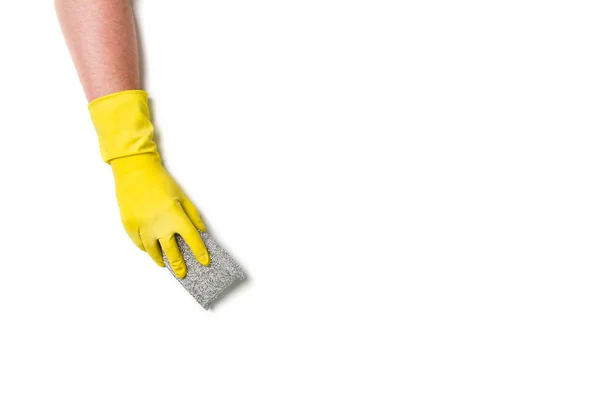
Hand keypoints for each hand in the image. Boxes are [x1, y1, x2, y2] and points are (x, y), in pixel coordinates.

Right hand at [88, 90, 207, 277]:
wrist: (135, 171)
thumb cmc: (161, 181)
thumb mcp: (182, 197)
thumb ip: (193, 216)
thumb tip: (202, 232)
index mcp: (175, 217)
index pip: (192, 240)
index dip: (199, 253)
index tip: (204, 262)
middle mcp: (159, 225)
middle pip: (172, 251)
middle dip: (179, 265)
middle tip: (183, 273)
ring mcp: (143, 227)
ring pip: (153, 251)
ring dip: (161, 260)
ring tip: (166, 265)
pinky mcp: (129, 226)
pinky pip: (139, 244)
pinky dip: (145, 250)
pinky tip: (150, 252)